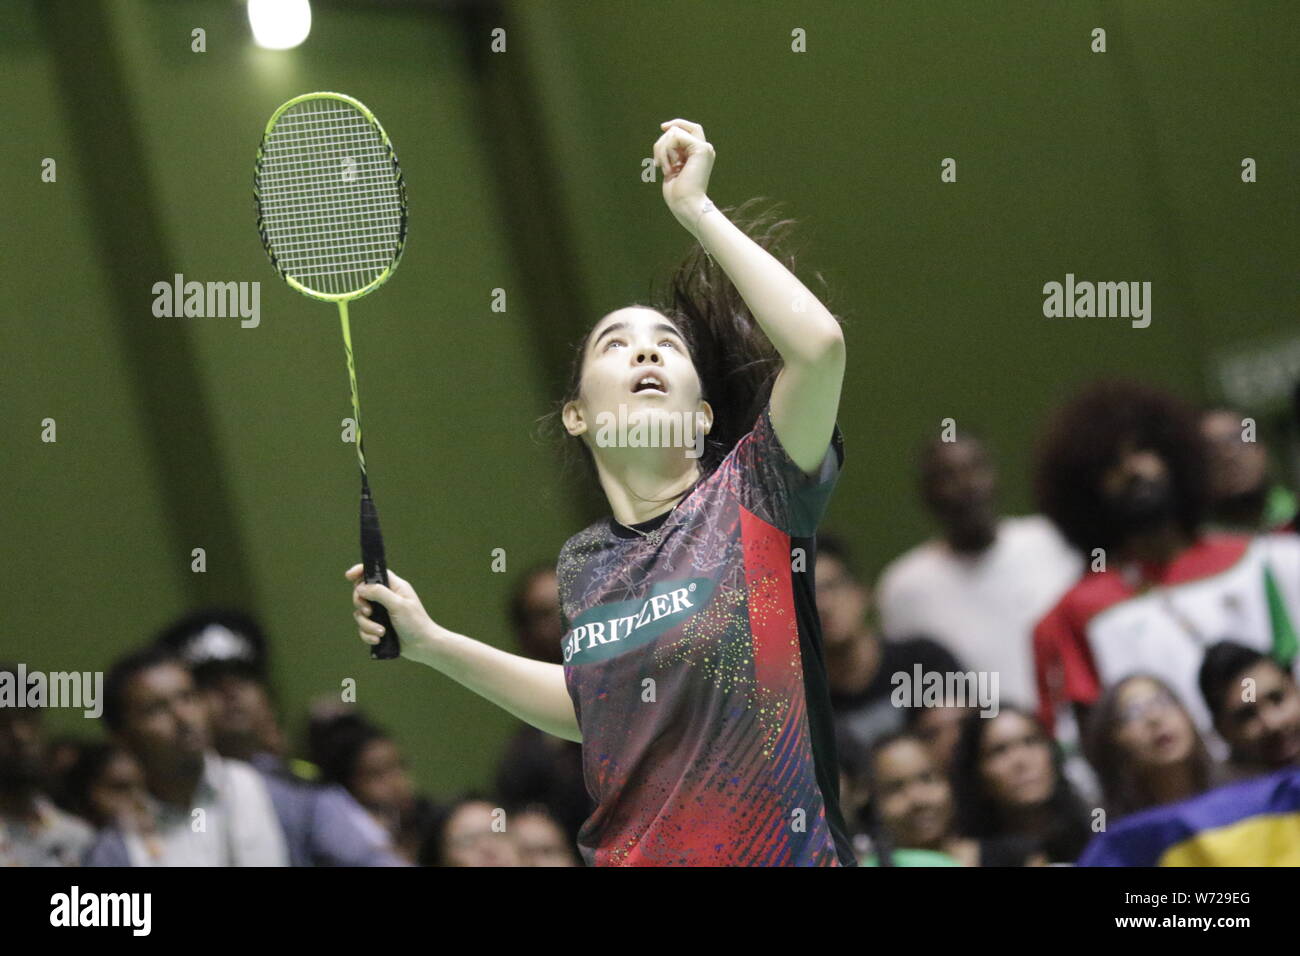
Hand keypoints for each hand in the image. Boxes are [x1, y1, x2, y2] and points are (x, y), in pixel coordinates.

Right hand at [346, 564, 437, 661]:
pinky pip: (363, 628)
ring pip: (360, 614)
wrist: (423, 646)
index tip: (348, 576)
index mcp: (394, 587)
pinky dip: (368, 635)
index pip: (375, 573)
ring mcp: (381, 613)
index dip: (360, 571)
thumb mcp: (398, 605)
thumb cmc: (415, 623)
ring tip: (381, 632)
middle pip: (362, 593)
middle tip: (369, 612)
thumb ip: (380, 593)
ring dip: (368, 625)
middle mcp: (386, 598)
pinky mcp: (378, 626)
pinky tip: (379, 639)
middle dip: (361, 604)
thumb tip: (360, 587)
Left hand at [654, 118, 714, 234]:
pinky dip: (665, 151)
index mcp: (698, 154)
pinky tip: (668, 168)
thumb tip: (667, 132)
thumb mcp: (672, 167)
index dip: (676, 124)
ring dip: (661, 149)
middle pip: (679, 128)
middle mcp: (704, 149)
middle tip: (657, 163)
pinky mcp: (701, 149)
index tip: (663, 127)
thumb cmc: (677, 194)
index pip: (689, 129)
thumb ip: (672, 151)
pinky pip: (675, 137)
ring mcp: (704, 148)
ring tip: (663, 168)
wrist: (686, 205)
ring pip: (675, 132)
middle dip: (662, 142)